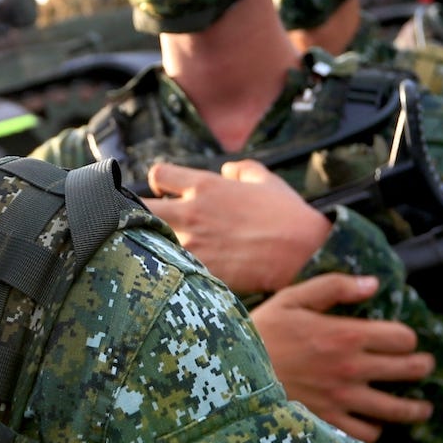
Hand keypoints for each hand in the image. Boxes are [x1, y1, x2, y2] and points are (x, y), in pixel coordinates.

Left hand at [144, 159, 331, 294]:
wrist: (304, 253)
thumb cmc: (289, 214)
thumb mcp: (267, 179)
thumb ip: (242, 169)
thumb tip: (227, 169)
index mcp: (204, 186)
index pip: (158, 175)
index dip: (159, 183)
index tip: (167, 193)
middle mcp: (191, 212)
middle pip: (139, 208)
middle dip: (138, 213)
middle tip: (149, 222)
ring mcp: (191, 243)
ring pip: (147, 240)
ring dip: (150, 243)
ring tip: (157, 250)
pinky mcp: (198, 270)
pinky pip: (167, 267)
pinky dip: (166, 269)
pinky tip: (173, 273)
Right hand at [249, 274, 434, 442]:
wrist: (230, 375)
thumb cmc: (261, 333)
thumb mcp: (293, 299)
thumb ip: (336, 287)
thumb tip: (374, 284)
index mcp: (346, 335)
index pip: (402, 338)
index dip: (408, 338)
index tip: (403, 340)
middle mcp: (351, 370)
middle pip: (409, 371)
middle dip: (422, 367)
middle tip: (424, 367)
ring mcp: (342, 400)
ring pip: (396, 410)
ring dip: (414, 409)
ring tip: (421, 408)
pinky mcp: (328, 423)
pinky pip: (365, 435)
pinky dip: (373, 430)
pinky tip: (373, 424)